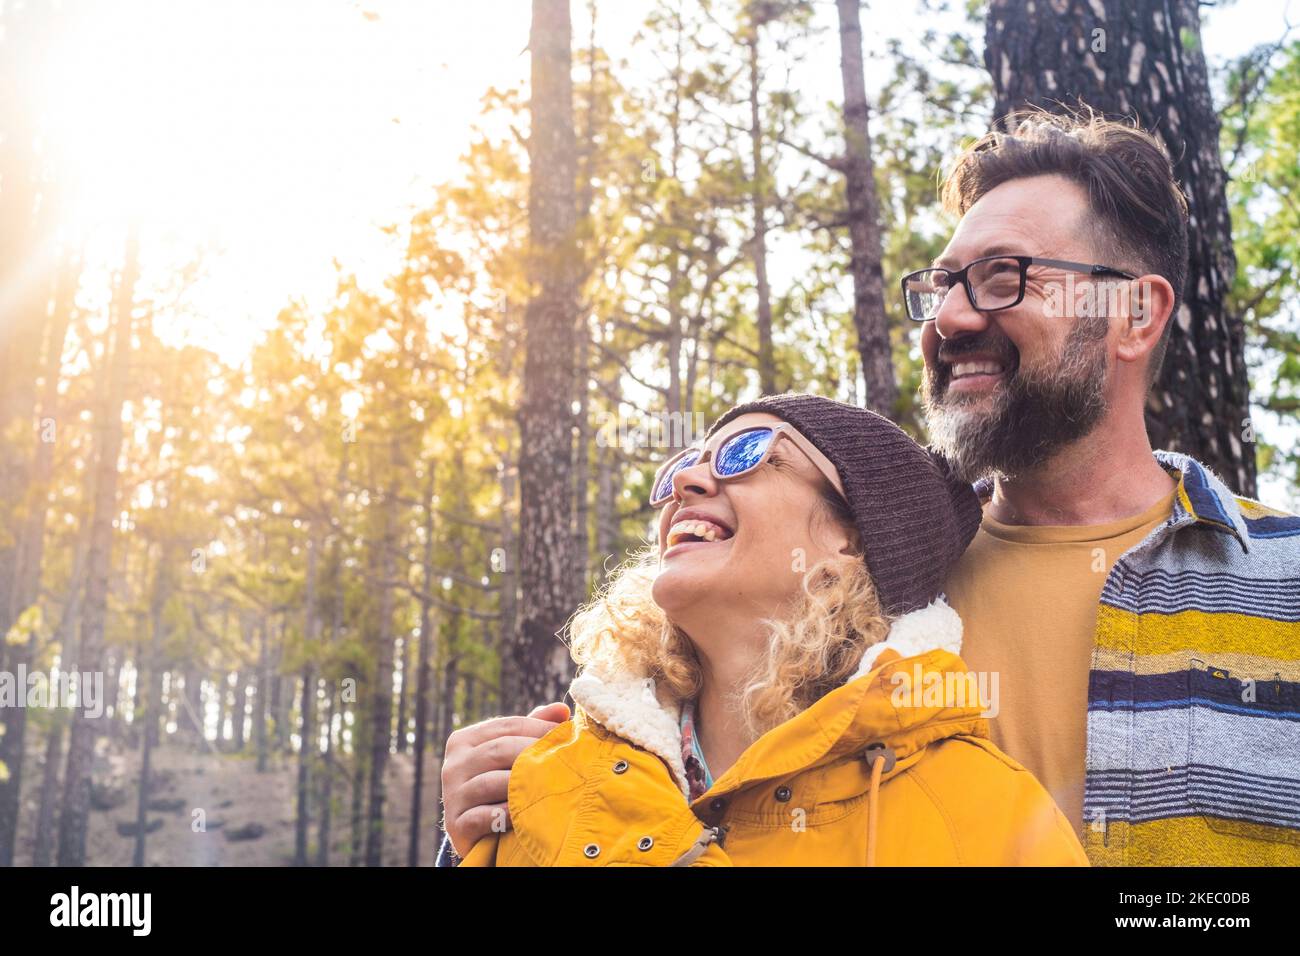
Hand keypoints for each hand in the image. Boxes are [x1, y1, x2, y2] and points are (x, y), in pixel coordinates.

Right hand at [440, 701, 570, 856]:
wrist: (476, 832)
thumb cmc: (500, 783)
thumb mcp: (511, 753)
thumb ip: (532, 728)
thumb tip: (561, 709)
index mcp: (464, 740)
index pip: (507, 725)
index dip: (540, 727)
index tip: (567, 734)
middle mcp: (453, 764)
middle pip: (499, 750)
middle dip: (534, 753)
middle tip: (564, 759)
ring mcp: (452, 795)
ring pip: (491, 783)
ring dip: (523, 784)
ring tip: (550, 785)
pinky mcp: (456, 825)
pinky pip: (484, 816)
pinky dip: (506, 814)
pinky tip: (525, 815)